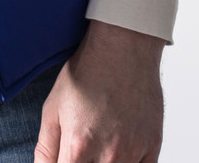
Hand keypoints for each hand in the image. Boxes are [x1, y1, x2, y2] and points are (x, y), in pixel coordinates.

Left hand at [34, 20, 164, 162]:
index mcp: (78, 146)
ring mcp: (133, 152)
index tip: (67, 158)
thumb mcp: (53, 106)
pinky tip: (120, 149)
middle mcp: (108, 155)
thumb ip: (46, 149)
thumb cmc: (86, 72)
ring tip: (100, 142)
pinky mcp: (152, 147)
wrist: (122, 47)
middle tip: (83, 149)